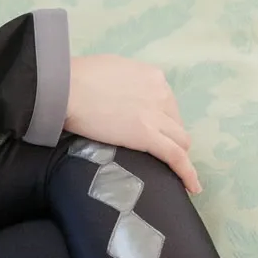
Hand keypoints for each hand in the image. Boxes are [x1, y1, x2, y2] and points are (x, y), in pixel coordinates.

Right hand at [65, 54, 202, 196]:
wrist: (64, 87)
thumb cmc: (75, 77)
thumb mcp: (110, 70)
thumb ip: (123, 83)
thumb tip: (118, 95)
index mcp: (151, 76)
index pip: (166, 103)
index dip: (161, 119)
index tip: (153, 131)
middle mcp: (160, 93)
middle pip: (176, 122)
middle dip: (170, 137)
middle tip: (156, 152)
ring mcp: (155, 115)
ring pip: (180, 141)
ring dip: (177, 154)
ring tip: (176, 174)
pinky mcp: (147, 136)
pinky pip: (176, 157)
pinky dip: (187, 173)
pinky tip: (192, 187)